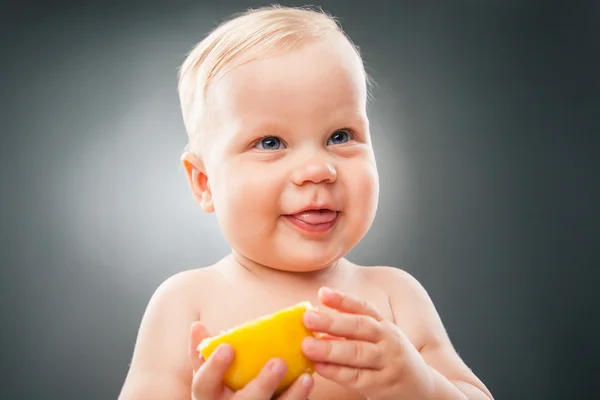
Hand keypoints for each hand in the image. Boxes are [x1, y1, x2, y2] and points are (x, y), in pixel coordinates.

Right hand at [189, 322, 314, 399]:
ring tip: (306, 378)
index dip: (214, 367)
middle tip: (279, 362)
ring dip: (291, 396)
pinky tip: (307, 383)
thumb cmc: (220, 393)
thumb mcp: (208, 378)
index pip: (203, 385)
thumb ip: (203, 354)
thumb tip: (197, 326)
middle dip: (262, 385)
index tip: (228, 347)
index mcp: (208, 396)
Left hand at [301, 288, 431, 399]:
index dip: (342, 300)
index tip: (322, 293)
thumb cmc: (391, 360)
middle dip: (332, 322)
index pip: (363, 308)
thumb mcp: (380, 339)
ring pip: (357, 353)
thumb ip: (353, 330)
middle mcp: (388, 340)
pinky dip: (337, 372)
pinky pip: (357, 377)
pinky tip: (320, 367)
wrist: (423, 389)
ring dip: (330, 349)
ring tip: (307, 346)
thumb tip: (318, 323)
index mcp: (384, 325)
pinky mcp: (383, 384)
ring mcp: (387, 362)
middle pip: (359, 327)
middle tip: (308, 318)